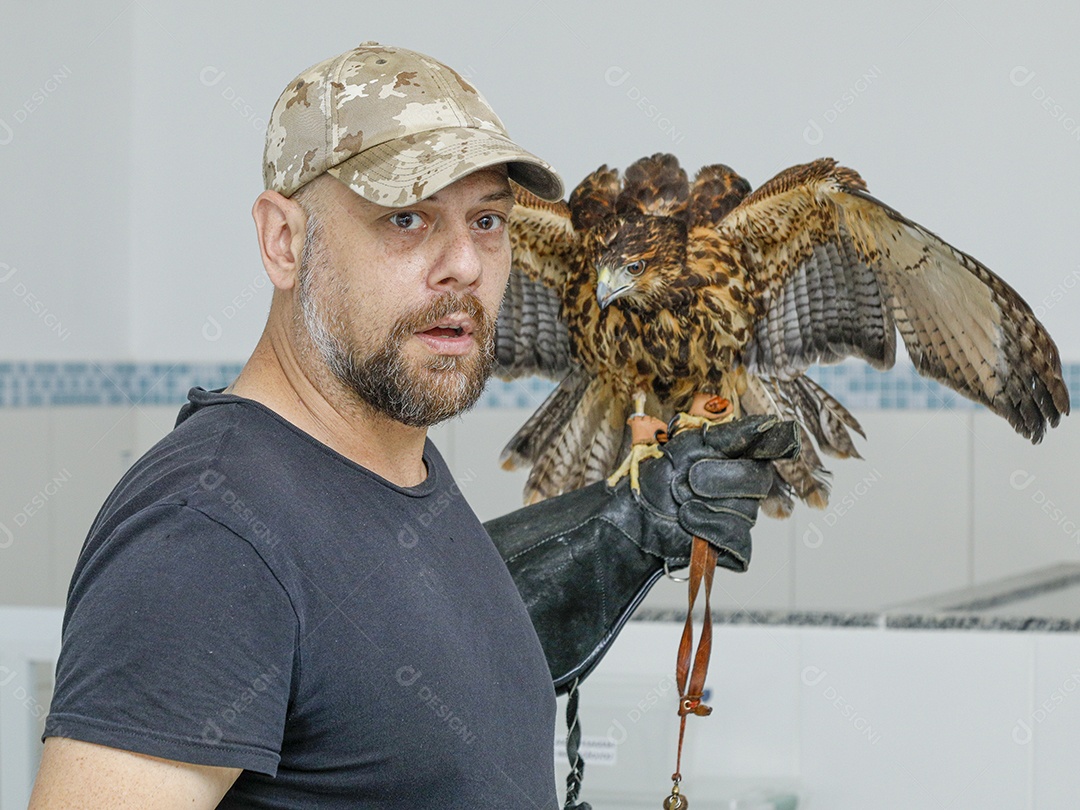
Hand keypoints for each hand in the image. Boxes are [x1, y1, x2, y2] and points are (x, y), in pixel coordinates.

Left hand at [628, 415, 799, 571]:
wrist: (635, 515)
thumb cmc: (659, 477)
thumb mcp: (688, 446)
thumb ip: (729, 436)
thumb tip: (767, 423)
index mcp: (739, 458)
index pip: (769, 449)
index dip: (776, 444)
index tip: (783, 437)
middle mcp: (746, 487)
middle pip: (757, 480)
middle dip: (720, 478)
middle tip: (689, 479)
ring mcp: (741, 517)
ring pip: (746, 512)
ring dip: (707, 506)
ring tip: (682, 503)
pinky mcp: (732, 546)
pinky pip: (737, 539)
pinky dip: (710, 529)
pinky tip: (690, 522)